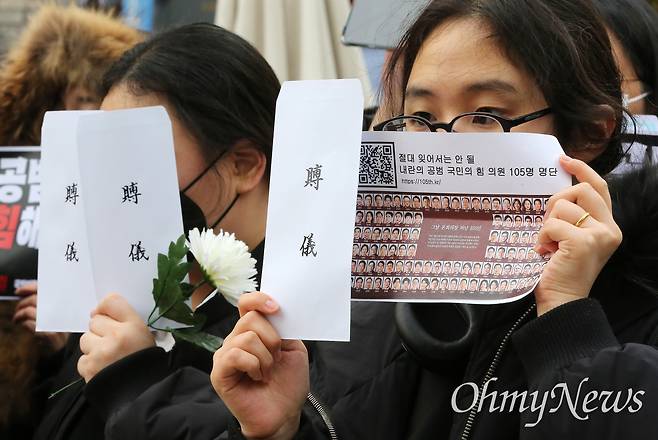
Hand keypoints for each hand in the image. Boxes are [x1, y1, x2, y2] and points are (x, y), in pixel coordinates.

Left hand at [13, 283, 68, 351]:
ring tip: (17, 319)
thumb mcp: (49, 313)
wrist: (57, 353)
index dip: (31, 287)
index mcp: (66, 304)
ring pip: (32, 311)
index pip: (48, 288)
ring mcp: (58, 324)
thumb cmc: (52, 331)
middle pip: (37, 299)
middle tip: (18, 310)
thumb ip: (40, 301)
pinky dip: (24, 324)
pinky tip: (24, 326)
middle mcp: (65, 312)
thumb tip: (22, 291)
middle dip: (22, 304)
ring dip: (20, 315)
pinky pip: (31, 325)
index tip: (19, 291)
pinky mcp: (50, 336)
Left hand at [78, 293, 154, 381]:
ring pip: (85, 338)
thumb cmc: (145, 363)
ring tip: (107, 356)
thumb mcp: (145, 336)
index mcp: (134, 326)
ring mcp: (101, 352)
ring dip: (93, 346)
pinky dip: (90, 363)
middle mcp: (116, 335)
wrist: (142, 394)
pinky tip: (102, 368)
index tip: (106, 314)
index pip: (111, 302)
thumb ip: (125, 321)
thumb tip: (97, 312)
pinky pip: (82, 358)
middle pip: (95, 320)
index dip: (106, 307)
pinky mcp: (89, 367)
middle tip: (113, 341)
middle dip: (101, 330)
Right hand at [211, 292, 308, 439]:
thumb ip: (283, 328)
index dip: (259, 299)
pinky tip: (257, 377)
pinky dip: (254, 365)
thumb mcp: (293, 348)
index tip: (276, 308)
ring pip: (247, 337)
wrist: (284, 413)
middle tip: (277, 359)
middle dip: (272, 339)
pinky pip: (235, 355)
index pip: (247, 303)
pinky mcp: (219, 372)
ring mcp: (225, 355)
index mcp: (253, 331)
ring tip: (267, 372)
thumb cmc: (287, 383)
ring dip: (266, 357)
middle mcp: (236, 339)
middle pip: (250, 319)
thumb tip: (276, 310)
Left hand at [534, 155, 621, 315]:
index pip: (600, 188)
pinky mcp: (583, 242)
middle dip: (557, 200)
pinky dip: (542, 237)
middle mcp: (609, 229)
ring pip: (562, 207)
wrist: (562, 300)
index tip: (564, 160)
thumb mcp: (571, 238)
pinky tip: (546, 253)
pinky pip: (552, 224)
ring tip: (550, 245)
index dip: (582, 171)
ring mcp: (599, 235)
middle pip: (581, 190)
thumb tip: (558, 191)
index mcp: (608, 226)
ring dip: (547, 225)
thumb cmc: (561, 270)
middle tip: (548, 221)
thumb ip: (573, 217)